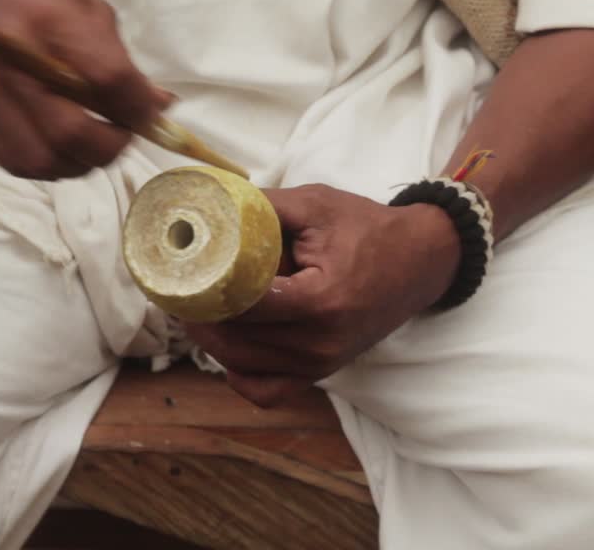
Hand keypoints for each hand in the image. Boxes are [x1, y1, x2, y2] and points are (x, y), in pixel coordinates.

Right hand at [0, 0, 171, 179]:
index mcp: (51, 21)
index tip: (151, 114)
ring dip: (80, 163)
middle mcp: (14, 62)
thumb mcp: (83, 5)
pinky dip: (49, 165)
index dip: (139, 109)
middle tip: (121, 135)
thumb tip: (158, 105)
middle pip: (75, 134)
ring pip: (45, 160)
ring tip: (92, 145)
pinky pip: (15, 163)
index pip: (109, 82)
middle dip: (112, 146)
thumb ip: (120, 59)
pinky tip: (61, 150)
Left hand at [185, 184, 459, 406]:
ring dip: (211, 340)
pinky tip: (225, 347)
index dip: (202, 290)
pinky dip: (239, 374)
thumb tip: (205, 202)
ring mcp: (322, 364)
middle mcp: (320, 342)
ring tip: (191, 308)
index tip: (177, 273)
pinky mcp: (322, 373)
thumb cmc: (368, 229)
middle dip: (197, 315)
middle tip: (173, 289)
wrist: (421, 261)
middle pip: (235, 339)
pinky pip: (267, 390)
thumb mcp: (314, 205)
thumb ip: (260, 207)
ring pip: (242, 365)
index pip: (242, 305)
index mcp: (320, 300)